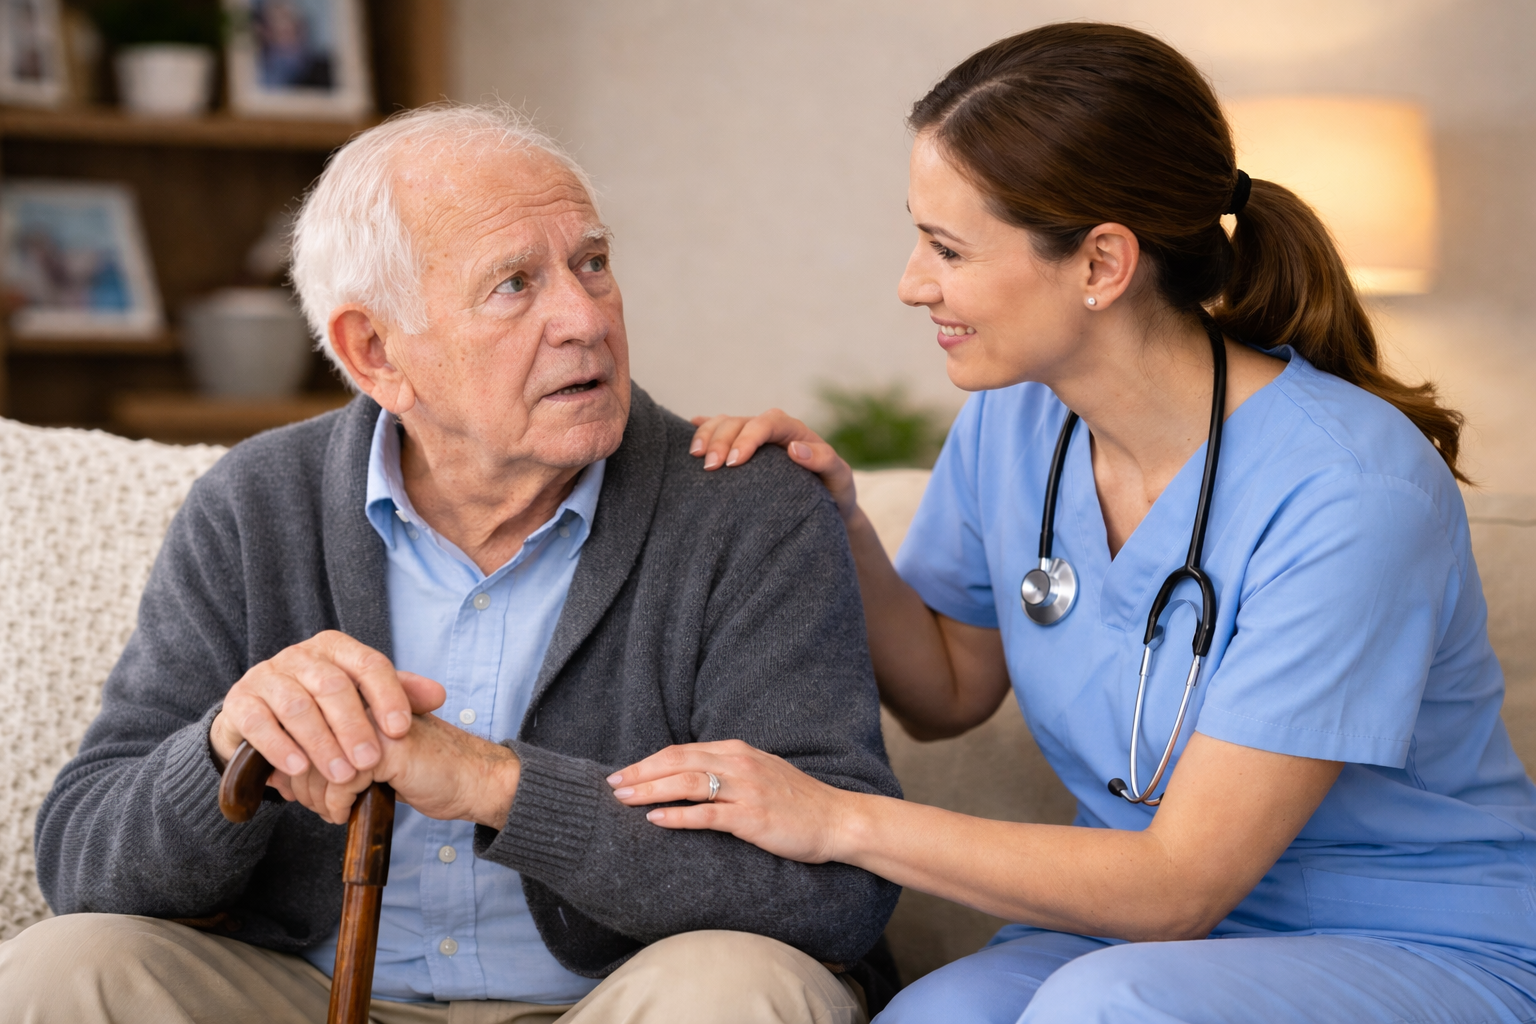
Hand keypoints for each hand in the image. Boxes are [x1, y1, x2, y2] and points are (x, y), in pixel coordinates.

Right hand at [209, 631, 445, 786]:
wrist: (261, 722)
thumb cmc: (323, 710)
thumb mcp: (362, 699)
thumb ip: (399, 695)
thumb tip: (439, 695)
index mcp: (335, 647)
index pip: (369, 664)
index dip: (388, 696)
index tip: (402, 731)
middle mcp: (300, 655)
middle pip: (333, 686)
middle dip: (354, 727)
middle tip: (370, 763)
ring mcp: (266, 675)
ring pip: (297, 705)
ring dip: (321, 743)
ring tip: (340, 775)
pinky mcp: (239, 702)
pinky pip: (260, 722)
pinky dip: (281, 747)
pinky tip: (299, 769)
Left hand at [272, 708, 521, 827]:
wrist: (471, 779)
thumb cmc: (422, 773)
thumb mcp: (367, 764)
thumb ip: (327, 759)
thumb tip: (276, 777)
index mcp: (360, 700)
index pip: (305, 726)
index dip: (295, 764)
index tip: (300, 789)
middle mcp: (365, 704)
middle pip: (305, 744)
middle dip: (303, 784)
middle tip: (318, 806)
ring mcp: (376, 723)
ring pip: (317, 763)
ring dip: (316, 797)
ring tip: (332, 811)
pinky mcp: (387, 749)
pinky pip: (341, 782)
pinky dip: (336, 805)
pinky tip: (345, 814)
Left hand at [607, 739, 854, 863]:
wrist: (837, 820)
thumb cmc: (798, 802)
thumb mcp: (761, 773)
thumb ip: (729, 770)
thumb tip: (690, 776)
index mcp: (737, 751)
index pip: (682, 751)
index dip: (649, 761)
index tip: (624, 773)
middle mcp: (738, 764)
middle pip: (677, 761)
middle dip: (640, 773)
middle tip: (612, 784)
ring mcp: (745, 789)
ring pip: (686, 783)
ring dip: (650, 790)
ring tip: (623, 800)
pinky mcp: (751, 817)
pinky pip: (706, 814)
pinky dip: (677, 816)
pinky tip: (655, 820)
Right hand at [689, 411, 858, 520]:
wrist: (828, 505)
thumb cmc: (834, 492)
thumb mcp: (839, 479)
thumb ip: (825, 461)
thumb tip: (796, 449)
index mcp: (795, 431)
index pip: (767, 423)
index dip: (747, 439)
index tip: (734, 463)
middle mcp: (772, 429)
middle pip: (740, 421)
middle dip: (721, 440)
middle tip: (709, 467)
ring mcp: (754, 437)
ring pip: (725, 422)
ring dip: (707, 435)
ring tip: (695, 456)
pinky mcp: (742, 448)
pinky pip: (719, 431)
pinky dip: (704, 428)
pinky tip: (689, 428)